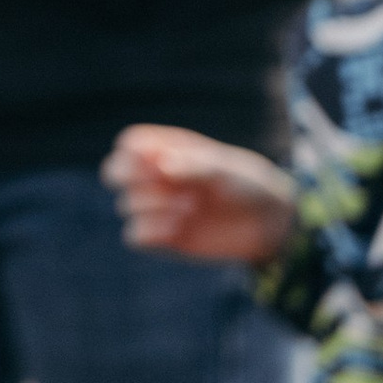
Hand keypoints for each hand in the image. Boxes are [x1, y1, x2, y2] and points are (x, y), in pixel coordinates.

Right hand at [103, 124, 294, 263]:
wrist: (268, 225)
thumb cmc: (245, 185)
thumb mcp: (223, 169)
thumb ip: (192, 167)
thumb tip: (161, 167)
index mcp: (167, 150)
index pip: (129, 143)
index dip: (134, 152)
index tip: (161, 162)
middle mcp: (156, 178)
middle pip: (114, 172)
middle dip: (128, 178)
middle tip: (158, 183)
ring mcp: (157, 208)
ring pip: (126, 206)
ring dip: (153, 207)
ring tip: (188, 208)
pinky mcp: (162, 238)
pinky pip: (134, 237)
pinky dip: (150, 233)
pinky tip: (177, 229)